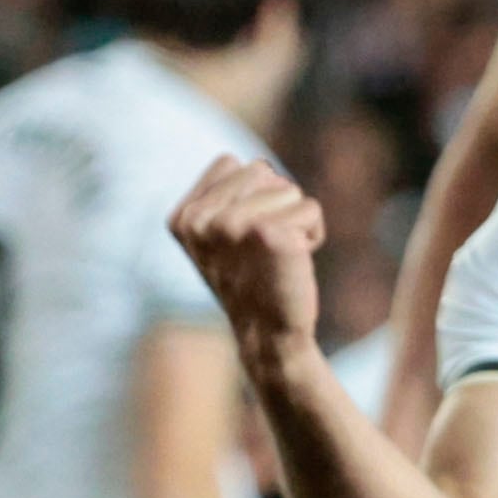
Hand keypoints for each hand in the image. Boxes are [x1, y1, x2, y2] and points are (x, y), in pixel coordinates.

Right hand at [169, 157, 326, 366]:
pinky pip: (310, 209)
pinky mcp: (266, 234)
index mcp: (182, 217)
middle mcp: (199, 220)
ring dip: (295, 220)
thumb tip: (259, 166)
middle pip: (261, 171)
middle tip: (264, 247)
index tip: (243, 236)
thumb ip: (227, 196)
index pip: (231, 164)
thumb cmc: (252, 279)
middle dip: (276, 204)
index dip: (252, 194)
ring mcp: (229, 226)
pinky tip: (293, 261)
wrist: (267, 334)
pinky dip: (314, 233)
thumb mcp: (222, 237)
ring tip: (277, 255)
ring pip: (288, 188)